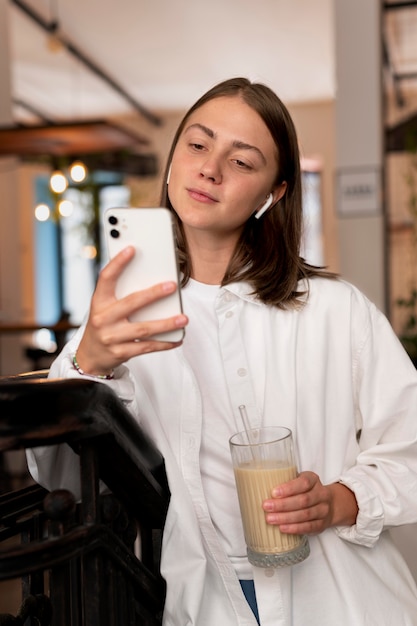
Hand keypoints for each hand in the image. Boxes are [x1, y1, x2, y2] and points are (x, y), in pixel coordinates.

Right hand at [75, 246, 187, 375]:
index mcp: (99, 302)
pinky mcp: (120, 353)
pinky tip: (178, 338)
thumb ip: (121, 294)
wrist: (90, 356)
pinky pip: (147, 347)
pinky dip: (164, 343)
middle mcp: (103, 318)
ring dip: (166, 324)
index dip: (118, 263)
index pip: (106, 278)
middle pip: (131, 303)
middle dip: (153, 294)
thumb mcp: (104, 307)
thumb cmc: (104, 324)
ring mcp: (111, 337)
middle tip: (172, 286)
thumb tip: (151, 279)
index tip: (132, 249)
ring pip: (143, 329)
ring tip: (184, 318)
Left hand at [262, 471, 357, 535]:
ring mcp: (323, 510)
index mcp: (313, 479)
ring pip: (305, 515)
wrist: (330, 504)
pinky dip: (295, 528)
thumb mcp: (299, 480)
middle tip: (266, 507)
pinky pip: (309, 527)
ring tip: (270, 519)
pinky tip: (283, 528)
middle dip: (283, 505)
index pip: (303, 483)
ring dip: (286, 518)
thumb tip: (258, 485)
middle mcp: (321, 494)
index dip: (288, 488)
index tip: (273, 492)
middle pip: (303, 500)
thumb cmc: (306, 490)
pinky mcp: (322, 524)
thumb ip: (284, 481)